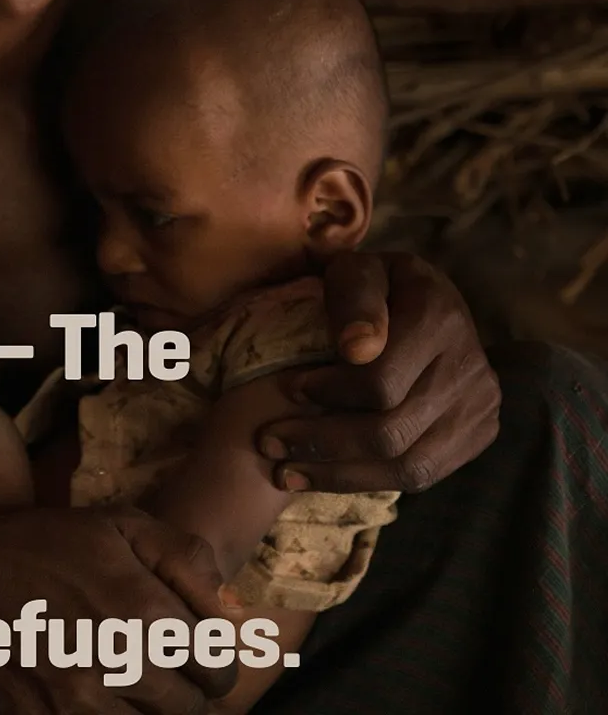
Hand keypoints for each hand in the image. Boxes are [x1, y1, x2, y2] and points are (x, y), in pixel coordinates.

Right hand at [0, 505, 236, 713]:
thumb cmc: (42, 544)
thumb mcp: (117, 525)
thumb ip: (185, 559)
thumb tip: (229, 609)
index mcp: (145, 612)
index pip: (217, 668)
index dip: (210, 659)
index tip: (191, 650)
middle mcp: (120, 666)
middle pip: (188, 711)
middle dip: (183, 690)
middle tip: (159, 669)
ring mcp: (78, 706)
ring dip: (146, 709)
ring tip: (127, 681)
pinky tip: (91, 692)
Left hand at [257, 252, 500, 493]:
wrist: (423, 300)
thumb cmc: (372, 286)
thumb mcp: (354, 270)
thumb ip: (352, 298)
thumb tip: (356, 350)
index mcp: (439, 317)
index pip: (380, 380)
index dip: (327, 392)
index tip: (287, 390)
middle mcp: (471, 366)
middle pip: (391, 431)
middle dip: (322, 442)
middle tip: (268, 442)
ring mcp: (481, 405)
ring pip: (408, 465)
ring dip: (340, 474)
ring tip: (287, 472)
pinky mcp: (479, 433)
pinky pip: (423, 475)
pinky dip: (368, 480)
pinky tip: (325, 475)